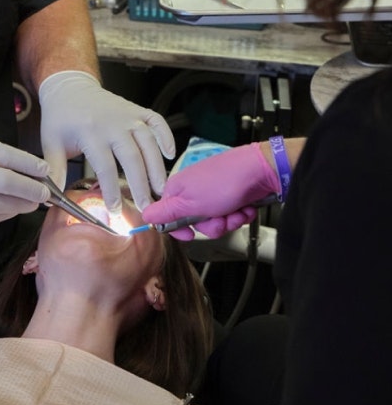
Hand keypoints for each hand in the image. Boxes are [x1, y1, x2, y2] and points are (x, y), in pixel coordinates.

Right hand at [0, 141, 50, 238]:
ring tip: (30, 203)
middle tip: (44, 193)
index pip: (7, 156)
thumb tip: (18, 168)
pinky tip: (8, 211)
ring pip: (2, 206)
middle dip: (31, 189)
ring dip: (20, 206)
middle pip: (9, 183)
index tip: (44, 170)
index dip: (29, 164)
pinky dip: (3, 216)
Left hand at [38, 70, 174, 211]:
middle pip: (132, 157)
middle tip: (146, 207)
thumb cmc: (60, 117)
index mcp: (90, 132)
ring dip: (157, 166)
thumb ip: (55, 170)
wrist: (68, 87)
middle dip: (141, 184)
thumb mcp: (51, 142)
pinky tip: (170, 154)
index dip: (112, 190)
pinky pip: (156, 120)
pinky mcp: (136, 109)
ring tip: (161, 189)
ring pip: (148, 142)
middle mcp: (112, 123)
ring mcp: (127, 115)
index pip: (105, 167)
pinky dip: (166, 135)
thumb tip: (50, 198)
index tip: (115, 210)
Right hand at [142, 142, 280, 239]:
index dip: (179, 229)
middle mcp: (192, 190)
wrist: (259, 170)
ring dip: (228, 221)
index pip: (168, 217)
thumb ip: (166, 212)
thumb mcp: (190, 203)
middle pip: (195, 223)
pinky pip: (229, 215)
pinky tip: (244, 208)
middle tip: (221, 219)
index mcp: (177, 190)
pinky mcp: (228, 195)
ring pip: (215, 221)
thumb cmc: (224, 183)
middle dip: (212, 226)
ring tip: (236, 211)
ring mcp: (211, 192)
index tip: (190, 234)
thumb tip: (145, 215)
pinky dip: (239, 214)